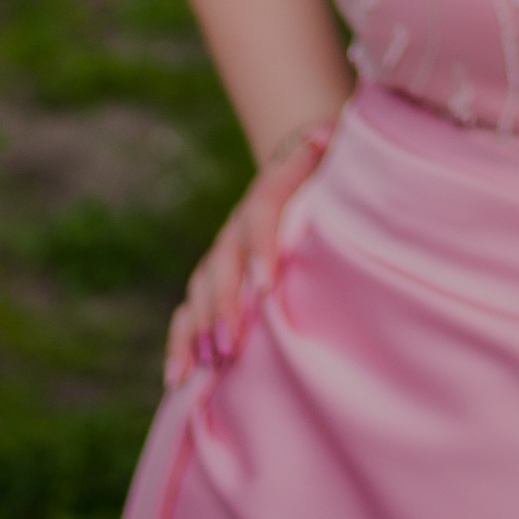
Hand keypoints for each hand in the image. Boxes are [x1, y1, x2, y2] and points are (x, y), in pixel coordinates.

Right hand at [164, 112, 339, 387]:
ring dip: (200, 327)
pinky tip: (177, 376)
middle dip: (224, 304)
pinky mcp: (215, 276)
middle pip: (224, 258)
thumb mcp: (340, 153)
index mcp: (274, 184)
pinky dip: (182, 340)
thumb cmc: (335, 167)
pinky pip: (189, 307)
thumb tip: (332, 143)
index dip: (260, 246)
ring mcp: (224, 248)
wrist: (309, 158)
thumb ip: (336, 154)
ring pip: (200, 286)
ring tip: (205, 366)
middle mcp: (241, 219)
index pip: (263, 210)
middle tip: (230, 345)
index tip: (265, 286)